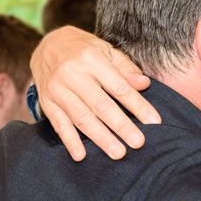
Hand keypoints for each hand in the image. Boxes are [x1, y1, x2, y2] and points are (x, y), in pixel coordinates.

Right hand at [31, 27, 160, 160]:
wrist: (47, 45)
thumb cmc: (84, 50)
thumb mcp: (106, 50)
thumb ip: (125, 68)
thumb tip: (144, 84)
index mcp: (92, 59)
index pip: (119, 87)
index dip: (137, 105)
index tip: (154, 121)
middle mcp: (73, 74)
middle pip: (101, 105)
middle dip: (121, 126)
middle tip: (138, 143)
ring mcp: (58, 90)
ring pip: (82, 118)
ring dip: (101, 138)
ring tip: (118, 153)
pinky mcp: (47, 102)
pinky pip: (59, 124)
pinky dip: (70, 141)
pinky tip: (81, 155)